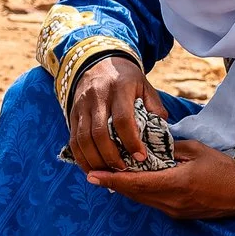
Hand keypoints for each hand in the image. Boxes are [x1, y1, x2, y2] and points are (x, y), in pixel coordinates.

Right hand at [66, 56, 166, 172]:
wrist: (98, 62)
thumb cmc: (126, 79)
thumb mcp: (145, 86)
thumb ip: (154, 108)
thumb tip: (162, 134)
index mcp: (119, 88)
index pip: (123, 119)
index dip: (131, 141)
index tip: (141, 157)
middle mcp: (97, 97)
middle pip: (99, 133)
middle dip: (111, 156)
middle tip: (124, 170)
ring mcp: (82, 106)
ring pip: (83, 139)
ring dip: (95, 160)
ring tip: (109, 173)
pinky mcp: (72, 114)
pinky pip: (73, 140)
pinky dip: (82, 158)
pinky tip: (92, 169)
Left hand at [87, 140, 234, 220]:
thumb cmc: (224, 168)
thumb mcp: (197, 150)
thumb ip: (170, 148)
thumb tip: (148, 144)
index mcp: (177, 183)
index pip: (136, 184)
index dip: (112, 180)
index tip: (93, 175)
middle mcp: (172, 202)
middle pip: (134, 194)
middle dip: (113, 184)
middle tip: (93, 172)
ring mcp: (175, 211)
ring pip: (142, 200)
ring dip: (125, 189)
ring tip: (108, 175)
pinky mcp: (179, 215)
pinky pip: (153, 203)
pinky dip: (140, 192)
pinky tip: (132, 182)